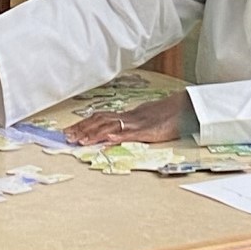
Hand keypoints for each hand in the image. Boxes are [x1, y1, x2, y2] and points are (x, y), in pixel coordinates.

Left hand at [64, 90, 194, 145]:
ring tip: (81, 140)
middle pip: (100, 121)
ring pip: (111, 127)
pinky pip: (131, 133)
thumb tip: (112, 133)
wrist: (183, 108)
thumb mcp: (143, 121)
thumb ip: (128, 126)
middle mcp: (127, 118)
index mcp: (125, 116)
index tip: (68, 130)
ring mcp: (136, 124)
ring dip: (94, 134)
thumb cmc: (164, 116)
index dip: (82, 124)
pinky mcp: (147, 131)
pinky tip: (108, 139)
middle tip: (67, 137)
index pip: (99, 118)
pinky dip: (118, 136)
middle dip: (82, 129)